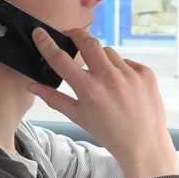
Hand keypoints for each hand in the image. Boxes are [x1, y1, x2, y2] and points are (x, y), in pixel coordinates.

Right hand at [27, 27, 178, 177]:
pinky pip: (127, 62)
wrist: (144, 145)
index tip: (40, 32)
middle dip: (77, 35)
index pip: (61, 60)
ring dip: (101, 59)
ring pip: (107, 52)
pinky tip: (123, 87)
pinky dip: (121, 70)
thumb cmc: (109, 133)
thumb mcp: (79, 117)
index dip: (47, 44)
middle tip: (72, 36)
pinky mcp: (145, 73)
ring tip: (103, 77)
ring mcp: (130, 74)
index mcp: (89, 90)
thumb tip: (33, 86)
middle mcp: (109, 78)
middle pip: (87, 42)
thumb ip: (55, 99)